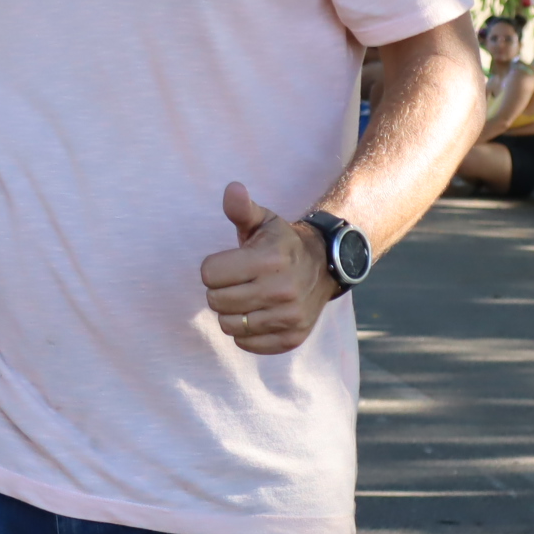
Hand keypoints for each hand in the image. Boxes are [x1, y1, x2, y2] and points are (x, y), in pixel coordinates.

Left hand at [200, 182, 334, 354]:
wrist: (324, 266)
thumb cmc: (281, 243)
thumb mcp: (263, 220)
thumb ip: (242, 208)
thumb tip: (232, 190)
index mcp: (270, 259)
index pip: (209, 274)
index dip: (213, 268)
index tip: (227, 264)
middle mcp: (282, 290)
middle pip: (216, 301)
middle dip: (219, 290)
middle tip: (235, 282)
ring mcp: (289, 317)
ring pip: (228, 325)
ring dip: (230, 312)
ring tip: (245, 298)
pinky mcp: (292, 338)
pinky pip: (246, 344)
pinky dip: (245, 332)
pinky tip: (256, 314)